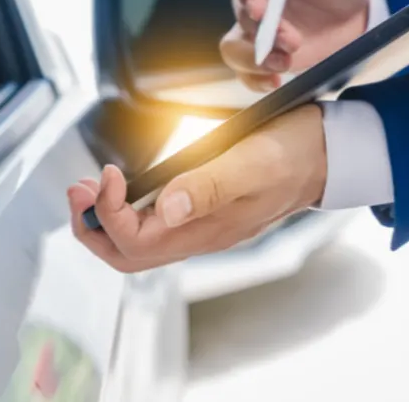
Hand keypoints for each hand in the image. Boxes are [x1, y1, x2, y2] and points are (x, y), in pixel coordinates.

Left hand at [67, 105, 327, 272]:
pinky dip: (127, 207)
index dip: (110, 212)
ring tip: (89, 185)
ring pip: (137, 241)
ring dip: (105, 217)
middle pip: (127, 254)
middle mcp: (200, 234)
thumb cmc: (295, 153)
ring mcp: (202, 224)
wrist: (330, 153)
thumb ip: (209, 185)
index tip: (109, 173)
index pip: (136, 243)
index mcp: (207, 229)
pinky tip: (124, 181)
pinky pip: (154, 224)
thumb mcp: (252, 161)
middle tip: (78, 188)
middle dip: (92, 225)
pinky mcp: (206, 208)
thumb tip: (164, 208)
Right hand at [221, 0, 369, 91]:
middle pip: (240, 13)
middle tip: (293, 41)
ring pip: (233, 47)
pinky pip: (246, 72)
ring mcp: (253, 28)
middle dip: (264, 31)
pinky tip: (275, 82)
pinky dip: (256, 80)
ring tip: (285, 63)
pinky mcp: (263, 54)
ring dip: (255, 59)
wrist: (355, 11)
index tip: (260, 10)